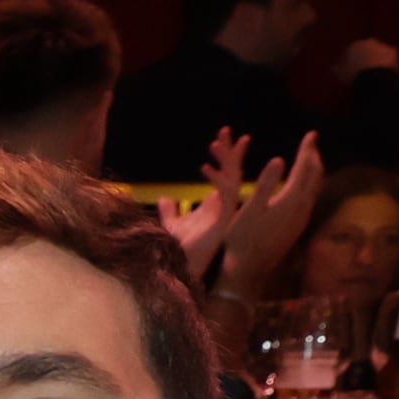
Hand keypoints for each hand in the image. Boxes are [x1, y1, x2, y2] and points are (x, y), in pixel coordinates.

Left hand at [159, 129, 246, 283]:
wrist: (181, 269)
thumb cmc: (180, 250)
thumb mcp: (172, 224)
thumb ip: (171, 211)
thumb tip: (166, 197)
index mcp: (216, 204)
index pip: (225, 175)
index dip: (224, 157)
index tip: (218, 140)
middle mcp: (224, 206)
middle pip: (232, 172)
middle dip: (230, 150)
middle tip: (225, 130)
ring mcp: (225, 212)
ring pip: (233, 178)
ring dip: (226, 158)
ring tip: (218, 140)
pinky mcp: (223, 220)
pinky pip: (224, 194)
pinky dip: (217, 180)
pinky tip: (204, 168)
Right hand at [217, 132, 325, 297]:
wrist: (249, 271)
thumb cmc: (242, 241)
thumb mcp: (249, 210)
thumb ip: (265, 184)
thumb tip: (279, 159)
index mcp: (290, 202)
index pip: (305, 169)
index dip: (308, 150)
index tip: (311, 134)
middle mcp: (301, 209)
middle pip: (315, 177)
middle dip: (314, 157)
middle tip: (311, 142)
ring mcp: (301, 219)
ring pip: (315, 188)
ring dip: (313, 171)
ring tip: (309, 159)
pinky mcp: (297, 226)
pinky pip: (310, 198)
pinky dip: (309, 184)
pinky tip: (301, 185)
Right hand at [339, 37, 398, 80]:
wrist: (375, 77)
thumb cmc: (355, 75)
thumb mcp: (341, 74)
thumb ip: (337, 69)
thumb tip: (334, 67)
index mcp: (354, 45)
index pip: (350, 51)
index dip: (350, 60)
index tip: (350, 69)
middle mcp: (368, 42)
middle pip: (365, 49)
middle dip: (364, 56)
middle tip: (363, 69)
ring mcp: (381, 45)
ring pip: (378, 52)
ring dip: (376, 58)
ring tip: (374, 71)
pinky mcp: (392, 51)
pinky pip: (388, 57)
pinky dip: (386, 62)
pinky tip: (383, 71)